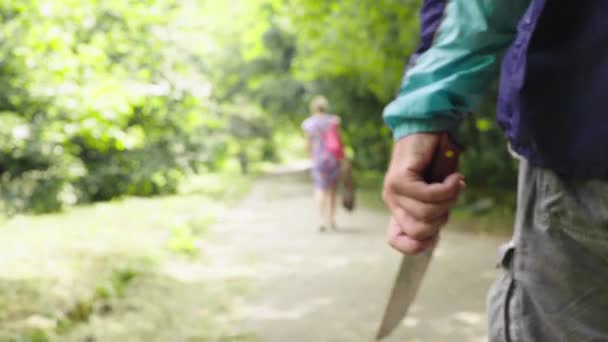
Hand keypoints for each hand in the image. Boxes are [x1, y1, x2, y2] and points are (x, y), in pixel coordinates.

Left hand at [383, 133, 464, 253]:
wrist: (431, 127)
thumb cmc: (437, 160)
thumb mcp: (437, 193)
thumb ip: (434, 211)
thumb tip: (434, 234)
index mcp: (399, 208)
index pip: (396, 240)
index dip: (417, 245)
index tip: (436, 234)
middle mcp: (392, 201)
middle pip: (419, 231)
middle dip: (442, 218)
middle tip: (449, 197)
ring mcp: (393, 190)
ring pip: (427, 213)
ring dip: (449, 200)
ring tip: (453, 182)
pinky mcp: (399, 179)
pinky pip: (429, 195)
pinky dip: (448, 188)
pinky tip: (454, 177)